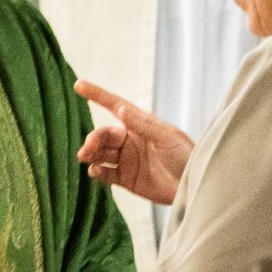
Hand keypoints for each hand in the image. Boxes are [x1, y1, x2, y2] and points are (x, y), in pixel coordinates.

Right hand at [76, 80, 193, 207]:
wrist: (193, 186)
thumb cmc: (186, 157)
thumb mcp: (167, 138)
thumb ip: (143, 125)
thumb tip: (120, 108)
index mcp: (140, 124)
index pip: (114, 106)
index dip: (97, 94)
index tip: (79, 84)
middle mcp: (130, 140)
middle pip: (104, 134)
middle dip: (93, 139)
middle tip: (86, 149)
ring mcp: (127, 159)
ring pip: (101, 153)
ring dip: (91, 153)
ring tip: (85, 157)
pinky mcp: (126, 179)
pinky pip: (106, 173)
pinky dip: (97, 172)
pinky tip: (94, 172)